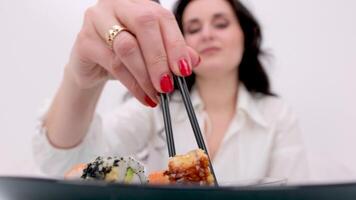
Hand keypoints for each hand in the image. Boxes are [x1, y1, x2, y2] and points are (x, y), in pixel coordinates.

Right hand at [67, 0, 199, 106]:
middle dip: (159, 59)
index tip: (183, 70)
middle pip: (144, 24)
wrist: (92, 65)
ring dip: (145, 75)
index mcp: (138, 4)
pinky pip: (112, 63)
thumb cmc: (123, 54)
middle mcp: (117, 5)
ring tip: (156, 94)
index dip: (176, 44)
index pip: (162, 17)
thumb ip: (172, 51)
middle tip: (168, 85)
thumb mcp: (151, 51)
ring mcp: (97, 20)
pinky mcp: (84, 41)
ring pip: (127, 46)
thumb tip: (194, 60)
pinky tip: (143, 95)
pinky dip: (132, 84)